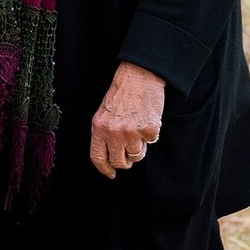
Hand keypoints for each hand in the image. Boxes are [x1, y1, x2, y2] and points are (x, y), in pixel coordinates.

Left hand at [89, 61, 163, 177]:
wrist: (138, 76)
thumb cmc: (121, 93)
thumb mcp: (104, 113)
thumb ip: (104, 134)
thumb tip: (110, 157)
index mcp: (99, 127)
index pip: (97, 157)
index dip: (104, 169)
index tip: (110, 173)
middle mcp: (113, 132)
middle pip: (119, 162)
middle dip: (125, 160)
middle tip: (129, 148)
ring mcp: (131, 132)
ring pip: (136, 155)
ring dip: (138, 146)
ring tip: (137, 127)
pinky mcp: (148, 130)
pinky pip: (151, 143)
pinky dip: (150, 135)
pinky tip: (146, 119)